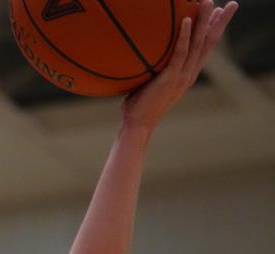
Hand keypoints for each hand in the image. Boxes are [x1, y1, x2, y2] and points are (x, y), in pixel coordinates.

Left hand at [122, 0, 237, 131]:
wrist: (138, 125)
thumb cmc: (140, 105)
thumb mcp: (152, 83)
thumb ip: (155, 70)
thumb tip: (146, 56)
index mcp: (188, 74)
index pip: (206, 48)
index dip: (215, 29)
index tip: (222, 13)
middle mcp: (189, 74)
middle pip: (210, 42)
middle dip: (221, 22)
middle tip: (233, 4)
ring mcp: (181, 76)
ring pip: (198, 44)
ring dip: (205, 22)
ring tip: (210, 3)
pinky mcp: (170, 78)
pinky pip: (179, 53)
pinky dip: (184, 36)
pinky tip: (185, 20)